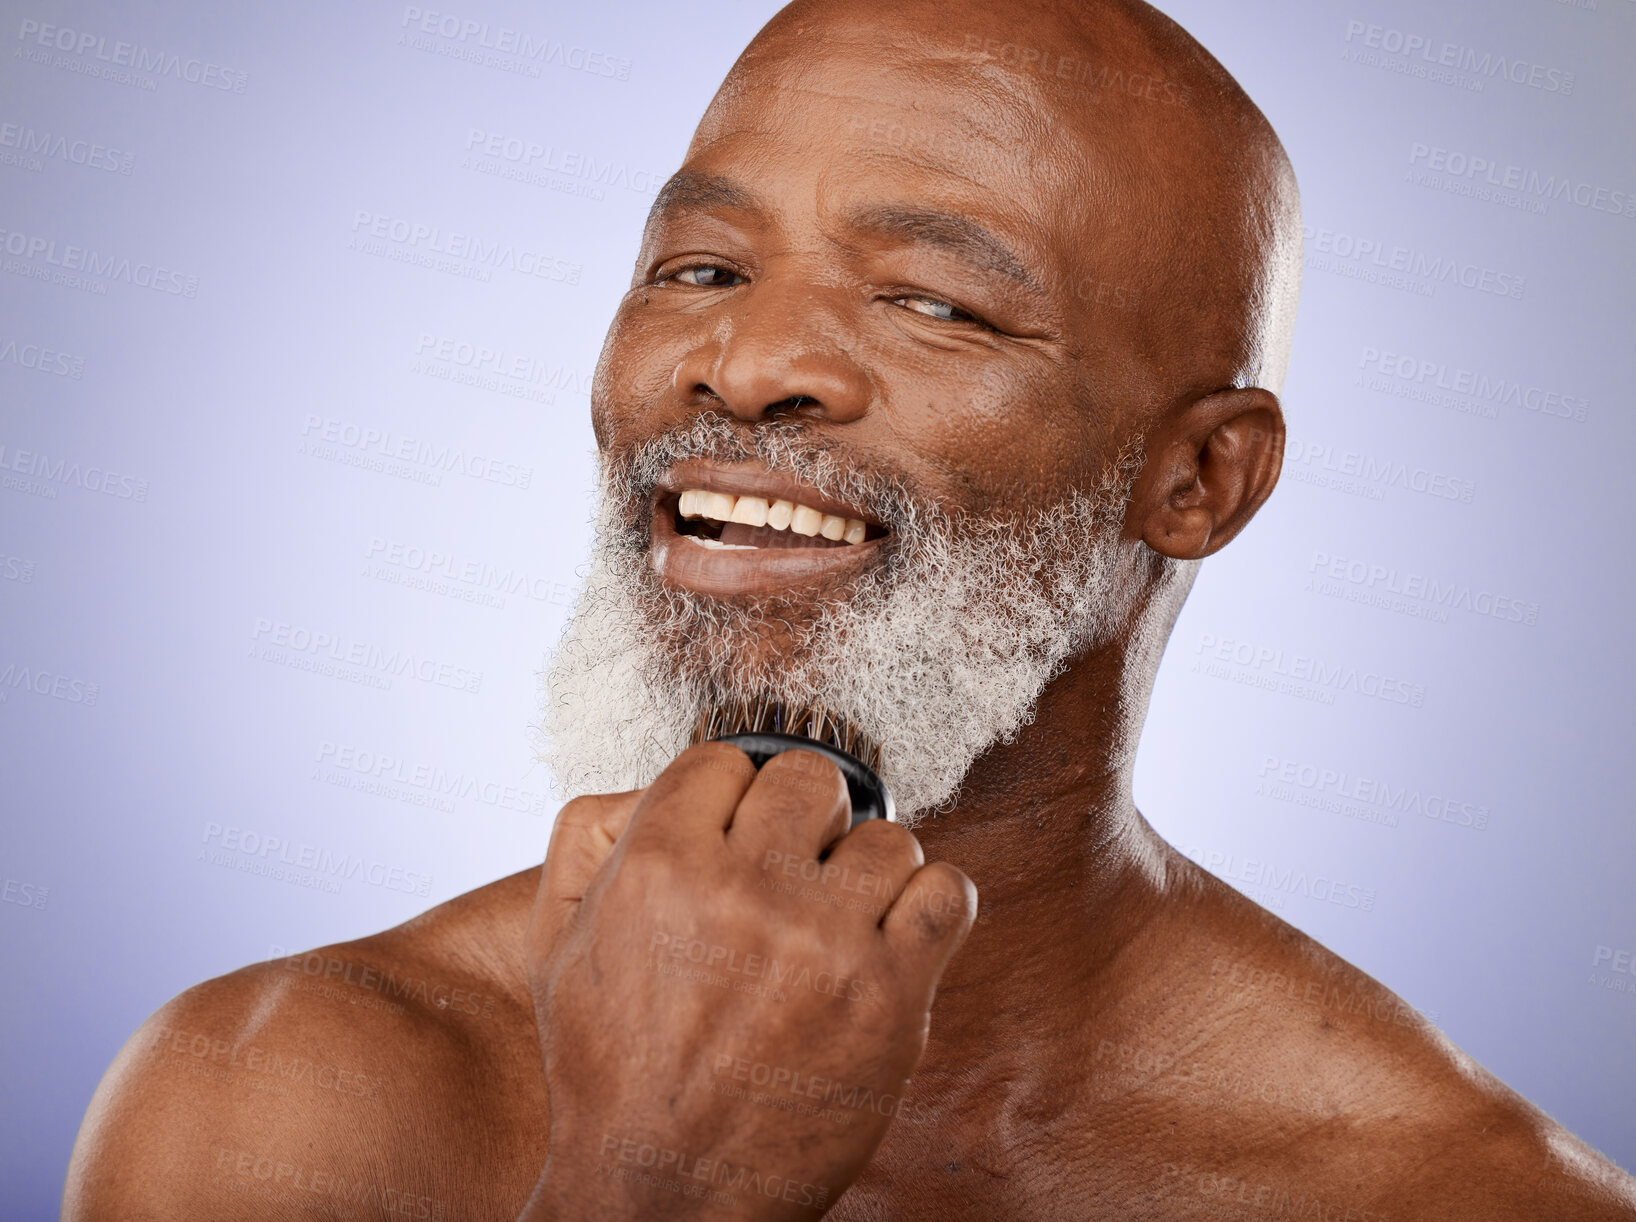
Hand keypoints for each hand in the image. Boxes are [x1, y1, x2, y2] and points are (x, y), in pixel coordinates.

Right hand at [518, 741, 975, 1220]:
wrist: (663, 1193)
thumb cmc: (611, 1070)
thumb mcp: (556, 943)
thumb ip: (589, 836)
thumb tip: (659, 782)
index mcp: (656, 865)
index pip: (726, 759)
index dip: (733, 798)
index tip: (740, 841)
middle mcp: (742, 892)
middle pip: (811, 779)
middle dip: (805, 820)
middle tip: (794, 873)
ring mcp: (823, 942)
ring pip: (887, 835)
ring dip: (867, 873)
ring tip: (840, 922)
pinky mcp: (888, 995)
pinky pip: (945, 892)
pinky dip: (931, 903)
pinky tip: (896, 932)